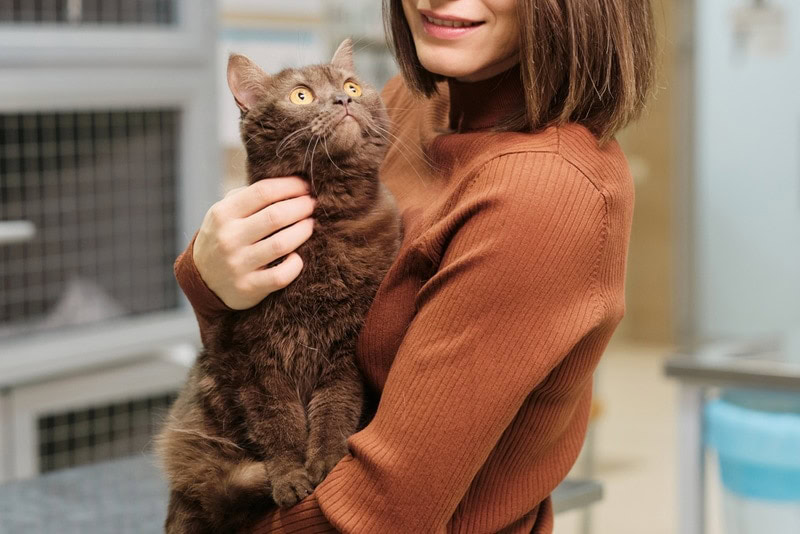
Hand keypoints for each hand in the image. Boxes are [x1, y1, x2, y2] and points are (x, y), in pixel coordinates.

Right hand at [193, 177, 315, 309]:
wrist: (202, 280)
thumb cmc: (224, 237)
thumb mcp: (224, 213)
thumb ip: (248, 197)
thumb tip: (288, 181)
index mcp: (223, 214)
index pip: (263, 192)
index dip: (290, 186)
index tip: (306, 186)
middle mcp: (229, 238)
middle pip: (275, 216)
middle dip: (301, 206)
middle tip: (312, 204)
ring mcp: (238, 264)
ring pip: (282, 244)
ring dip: (303, 231)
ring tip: (310, 224)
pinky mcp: (248, 287)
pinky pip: (281, 276)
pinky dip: (295, 264)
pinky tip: (298, 257)